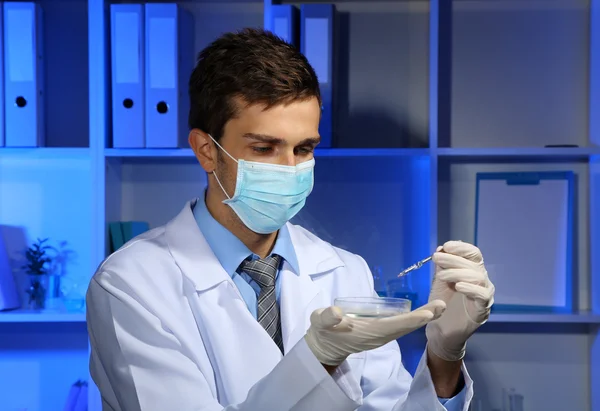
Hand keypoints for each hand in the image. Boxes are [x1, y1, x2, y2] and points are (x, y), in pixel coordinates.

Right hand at [305, 300, 446, 365]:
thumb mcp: (320, 322)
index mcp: (368, 332)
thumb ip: (326, 318)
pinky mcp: (381, 332)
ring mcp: (381, 335)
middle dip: (423, 317)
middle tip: (442, 306)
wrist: (324, 345)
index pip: (393, 326)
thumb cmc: (323, 331)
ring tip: (438, 307)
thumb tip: (336, 313)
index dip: (410, 320)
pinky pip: (401, 326)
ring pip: (405, 327)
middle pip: (405, 327)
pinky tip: (424, 312)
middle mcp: (379, 335)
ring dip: (422, 317)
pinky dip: (414, 319)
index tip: (427, 314)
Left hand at [425, 241, 494, 361]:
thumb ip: (442, 266)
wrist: (441, 329)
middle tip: (436, 258)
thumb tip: (441, 249)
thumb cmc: (442, 302)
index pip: (473, 254)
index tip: (446, 246)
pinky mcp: (483, 309)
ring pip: (478, 277)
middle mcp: (481, 280)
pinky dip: (471, 288)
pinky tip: (458, 286)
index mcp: (472, 270)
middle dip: (453, 259)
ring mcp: (484, 294)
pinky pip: (482, 295)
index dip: (461, 248)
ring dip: (458, 273)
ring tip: (441, 276)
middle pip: (473, 264)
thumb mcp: (440, 281)